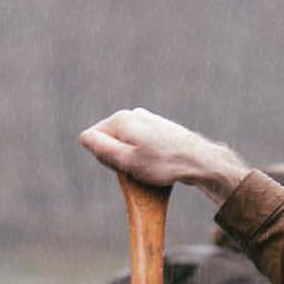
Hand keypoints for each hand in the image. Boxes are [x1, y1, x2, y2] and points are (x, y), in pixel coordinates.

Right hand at [79, 108, 248, 203]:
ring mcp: (147, 118)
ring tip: (149, 167)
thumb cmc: (163, 164)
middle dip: (118, 157)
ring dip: (132, 158)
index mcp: (121, 119)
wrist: (198, 160)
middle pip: (110, 139)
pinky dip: (145, 155)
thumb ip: (103, 149)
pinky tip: (158, 163)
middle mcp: (133, 113)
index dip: (103, 157)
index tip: (121, 166)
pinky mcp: (158, 127)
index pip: (93, 137)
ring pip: (127, 142)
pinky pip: (141, 143)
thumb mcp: (128, 161)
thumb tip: (84, 137)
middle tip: (136, 170)